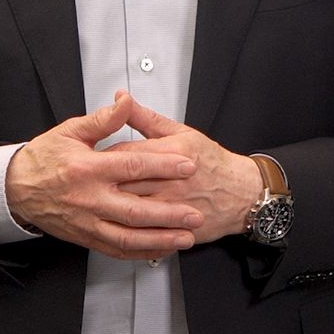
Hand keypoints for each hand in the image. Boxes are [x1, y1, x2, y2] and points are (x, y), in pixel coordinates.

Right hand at [5, 93, 203, 259]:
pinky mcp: (86, 237)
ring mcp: (88, 222)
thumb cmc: (43, 158)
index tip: (187, 165)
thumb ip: (103, 119)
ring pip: (129, 237)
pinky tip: (160, 249)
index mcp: (88, 169)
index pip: (132, 166)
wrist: (16, 188)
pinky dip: (141, 252)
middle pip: (136, 210)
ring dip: (160, 239)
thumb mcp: (71, 130)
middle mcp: (90, 199)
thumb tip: (125, 102)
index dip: (162, 166)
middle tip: (195, 212)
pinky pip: (117, 249)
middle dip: (169, 214)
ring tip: (186, 237)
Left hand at [109, 91, 262, 244]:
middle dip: (104, 183)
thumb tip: (122, 99)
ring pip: (131, 210)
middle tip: (91, 182)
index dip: (105, 156)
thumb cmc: (213, 162)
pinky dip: (130, 230)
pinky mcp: (176, 228)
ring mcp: (173, 207)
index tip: (95, 158)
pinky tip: (118, 226)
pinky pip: (145, 233)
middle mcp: (171, 181)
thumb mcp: (181, 131)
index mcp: (171, 153)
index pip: (125, 153)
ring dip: (112, 207)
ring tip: (101, 202)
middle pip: (124, 182)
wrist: (241, 193)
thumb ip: (145, 117)